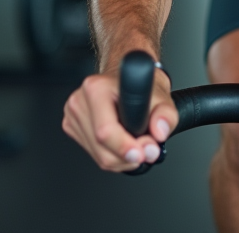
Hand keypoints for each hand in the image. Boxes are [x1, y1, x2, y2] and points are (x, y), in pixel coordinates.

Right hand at [62, 67, 176, 171]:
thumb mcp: (162, 97)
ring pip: (98, 156)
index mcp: (96, 88)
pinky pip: (94, 154)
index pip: (106, 131)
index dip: (126, 147)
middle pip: (101, 149)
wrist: (128, 78)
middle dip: (129, 157)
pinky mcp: (72, 126)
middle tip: (148, 150)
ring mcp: (74, 114)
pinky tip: (123, 142)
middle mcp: (80, 101)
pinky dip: (112, 155)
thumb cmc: (140, 86)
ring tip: (137, 144)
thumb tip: (159, 132)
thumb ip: (166, 115)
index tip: (142, 152)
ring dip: (122, 159)